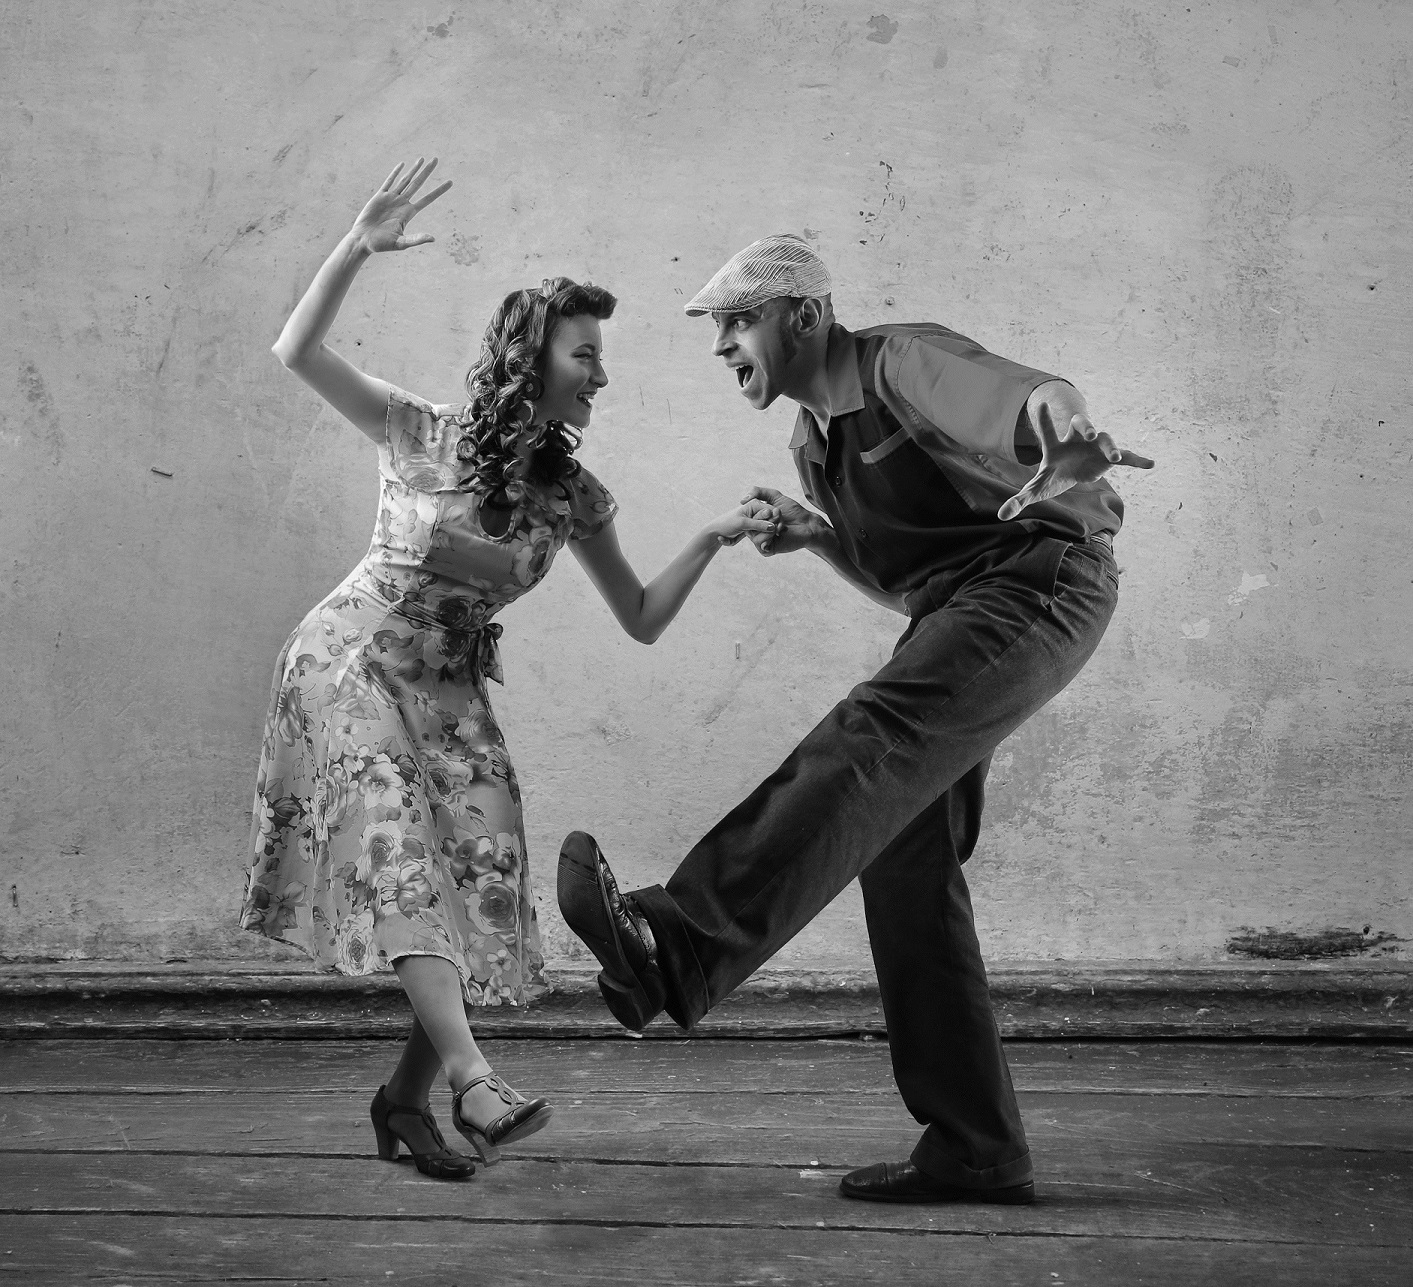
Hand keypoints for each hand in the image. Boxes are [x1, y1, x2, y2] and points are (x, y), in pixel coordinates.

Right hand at [351, 158, 452, 253]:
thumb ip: (416, 239)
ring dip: (414, 169)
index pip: (427, 199)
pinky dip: (396, 173)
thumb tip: (433, 238)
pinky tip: (403, 165)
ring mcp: (391, 198)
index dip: (439, 191)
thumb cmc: (381, 245)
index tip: (450, 182)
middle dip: (427, 172)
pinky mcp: (379, 196)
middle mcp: (402, 203)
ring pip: (405, 180)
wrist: (363, 240)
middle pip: (418, 184)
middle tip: (436, 159)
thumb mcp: (401, 243)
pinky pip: (389, 182)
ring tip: (422, 159)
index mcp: (409, 213)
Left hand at [707, 500, 780, 546]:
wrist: (716, 531)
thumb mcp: (743, 523)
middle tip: (754, 534)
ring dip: (762, 537)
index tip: (773, 530)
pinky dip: (757, 540)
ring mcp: (757, 520)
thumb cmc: (727, 524)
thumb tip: (773, 526)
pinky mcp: (755, 529)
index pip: (772, 511)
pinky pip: (762, 535)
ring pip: (768, 530)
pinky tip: (742, 538)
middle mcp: (758, 511)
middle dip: (768, 530)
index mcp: (756, 504)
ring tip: (747, 536)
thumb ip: (758, 524)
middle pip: (771, 520)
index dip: (774, 520)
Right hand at [738, 487, 822, 555]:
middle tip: (780, 516)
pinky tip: (780, 534)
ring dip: (769, 527)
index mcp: (757, 519)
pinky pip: (759, 542)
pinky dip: (769, 536)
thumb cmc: (793, 511)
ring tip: (781, 526)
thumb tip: (742, 500)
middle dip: (767, 517)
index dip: (760, 509)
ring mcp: (761, 540)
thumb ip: (758, 492)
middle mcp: (757, 530)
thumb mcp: (774, 496)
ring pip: (753, 534)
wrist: (806, 524)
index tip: (776, 510)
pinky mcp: (766, 549)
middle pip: (750, 523)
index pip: (747, 514)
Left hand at [998, 387, 1154, 520]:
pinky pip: (1125, 456)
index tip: (1040, 405)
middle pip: (1081, 425)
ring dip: (1110, 445)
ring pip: (1105, 438)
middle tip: (1091, 432)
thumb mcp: (1036, 489)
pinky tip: (1151, 464)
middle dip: (1086, 426)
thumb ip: (1019, 500)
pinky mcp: (1107, 458)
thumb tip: (1001, 515)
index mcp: (1055, 446)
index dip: (1044, 419)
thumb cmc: (1052, 475)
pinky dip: (1137, 460)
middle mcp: (1076, 440)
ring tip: (1114, 456)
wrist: (1070, 470)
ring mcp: (1094, 446)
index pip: (1047, 431)